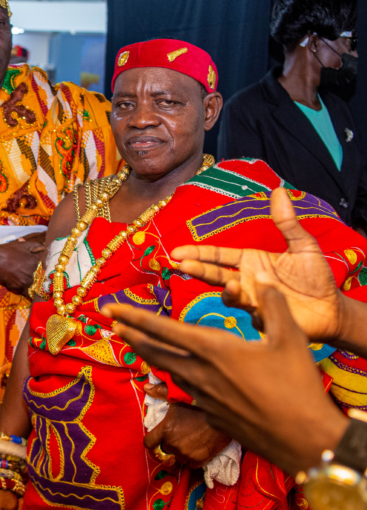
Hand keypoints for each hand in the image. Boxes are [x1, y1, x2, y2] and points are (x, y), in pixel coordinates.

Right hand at [0, 235, 44, 293]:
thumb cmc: (9, 250)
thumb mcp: (24, 245)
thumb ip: (37, 246)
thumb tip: (45, 247)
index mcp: (36, 263)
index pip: (46, 271)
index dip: (45, 272)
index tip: (44, 272)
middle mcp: (32, 274)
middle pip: (40, 281)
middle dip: (39, 280)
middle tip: (36, 279)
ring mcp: (25, 282)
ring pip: (33, 288)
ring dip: (31, 286)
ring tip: (27, 283)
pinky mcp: (17, 288)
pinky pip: (22, 291)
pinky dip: (21, 288)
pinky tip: (18, 283)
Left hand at [104, 276, 348, 474]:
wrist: (305, 441)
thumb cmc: (298, 387)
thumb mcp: (291, 338)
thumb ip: (273, 304)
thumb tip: (262, 277)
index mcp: (212, 350)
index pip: (162, 329)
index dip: (133, 317)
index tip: (110, 308)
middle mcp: (200, 373)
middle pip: (154, 352)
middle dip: (131, 334)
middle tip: (112, 323)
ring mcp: (203, 398)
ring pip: (170, 371)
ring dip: (152, 356)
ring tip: (139, 343)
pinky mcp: (212, 416)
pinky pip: (190, 392)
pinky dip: (181, 379)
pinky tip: (185, 377)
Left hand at [142, 383, 230, 467]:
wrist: (223, 414)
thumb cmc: (199, 404)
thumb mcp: (178, 396)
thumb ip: (160, 392)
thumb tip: (146, 387)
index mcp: (165, 429)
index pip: (149, 443)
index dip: (151, 441)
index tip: (156, 439)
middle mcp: (174, 444)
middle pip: (165, 450)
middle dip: (169, 445)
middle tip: (178, 437)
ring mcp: (187, 453)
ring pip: (178, 458)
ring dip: (181, 453)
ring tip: (189, 443)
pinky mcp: (201, 459)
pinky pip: (191, 465)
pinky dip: (193, 460)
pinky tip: (197, 450)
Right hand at [170, 188, 343, 343]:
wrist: (333, 309)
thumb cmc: (317, 277)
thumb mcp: (303, 245)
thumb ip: (287, 222)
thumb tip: (279, 190)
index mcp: (250, 261)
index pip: (218, 255)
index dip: (198, 253)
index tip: (177, 251)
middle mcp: (245, 280)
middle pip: (214, 275)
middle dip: (196, 269)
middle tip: (180, 265)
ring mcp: (252, 300)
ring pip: (229, 296)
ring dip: (228, 291)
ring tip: (232, 285)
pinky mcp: (264, 318)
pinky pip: (252, 314)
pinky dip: (254, 309)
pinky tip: (261, 304)